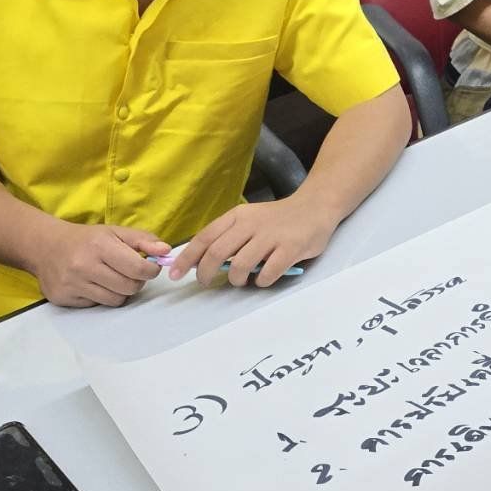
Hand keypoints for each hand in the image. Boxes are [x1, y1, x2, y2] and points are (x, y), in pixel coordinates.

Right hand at [30, 221, 166, 307]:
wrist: (45, 246)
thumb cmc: (86, 239)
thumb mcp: (115, 232)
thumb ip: (143, 240)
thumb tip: (166, 251)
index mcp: (99, 246)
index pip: (137, 268)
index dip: (150, 270)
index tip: (150, 267)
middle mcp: (84, 266)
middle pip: (129, 287)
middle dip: (137, 281)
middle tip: (131, 272)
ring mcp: (72, 284)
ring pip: (115, 300)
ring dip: (121, 291)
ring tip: (113, 278)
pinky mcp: (64, 299)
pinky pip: (97, 305)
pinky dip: (102, 297)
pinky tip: (95, 284)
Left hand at [169, 197, 337, 287]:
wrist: (316, 207)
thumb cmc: (278, 218)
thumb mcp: (250, 219)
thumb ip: (229, 237)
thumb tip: (200, 261)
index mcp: (238, 216)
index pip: (204, 238)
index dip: (187, 258)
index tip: (175, 274)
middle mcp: (252, 225)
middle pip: (216, 253)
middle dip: (206, 273)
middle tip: (206, 283)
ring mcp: (271, 237)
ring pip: (240, 265)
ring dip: (236, 279)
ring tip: (241, 279)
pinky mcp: (290, 249)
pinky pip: (267, 273)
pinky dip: (261, 281)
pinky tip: (264, 277)